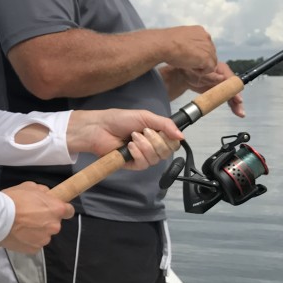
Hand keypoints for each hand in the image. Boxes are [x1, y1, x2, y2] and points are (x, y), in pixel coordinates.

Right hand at [0, 181, 74, 254]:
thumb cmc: (14, 199)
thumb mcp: (29, 186)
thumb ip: (43, 192)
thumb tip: (47, 195)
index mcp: (56, 209)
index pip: (69, 211)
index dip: (62, 209)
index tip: (54, 209)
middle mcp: (54, 226)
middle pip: (54, 224)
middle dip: (46, 220)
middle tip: (30, 216)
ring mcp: (44, 239)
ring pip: (44, 234)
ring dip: (36, 231)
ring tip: (21, 226)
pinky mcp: (34, 249)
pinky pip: (34, 243)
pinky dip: (28, 240)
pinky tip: (18, 234)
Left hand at [67, 108, 182, 163]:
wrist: (100, 128)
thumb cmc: (120, 120)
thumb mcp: (145, 117)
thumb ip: (165, 124)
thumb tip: (182, 136)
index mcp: (157, 134)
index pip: (173, 143)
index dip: (169, 139)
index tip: (159, 131)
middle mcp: (152, 146)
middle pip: (167, 152)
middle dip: (155, 141)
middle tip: (143, 132)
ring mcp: (143, 156)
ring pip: (156, 158)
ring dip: (145, 146)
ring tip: (132, 137)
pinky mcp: (133, 164)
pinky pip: (144, 164)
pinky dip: (138, 153)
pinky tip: (129, 147)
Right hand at [162, 25, 217, 74]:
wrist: (163, 45)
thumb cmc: (166, 42)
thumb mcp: (180, 38)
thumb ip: (188, 42)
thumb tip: (187, 49)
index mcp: (200, 31)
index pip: (205, 44)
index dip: (197, 52)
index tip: (187, 55)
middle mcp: (206, 37)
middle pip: (210, 53)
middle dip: (201, 59)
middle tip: (187, 61)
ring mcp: (208, 47)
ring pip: (211, 61)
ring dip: (201, 66)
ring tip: (188, 64)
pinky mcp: (207, 57)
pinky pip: (210, 68)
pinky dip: (201, 71)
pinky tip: (191, 68)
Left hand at [178, 60, 244, 116]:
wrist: (185, 76)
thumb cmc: (192, 71)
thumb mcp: (200, 73)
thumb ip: (211, 76)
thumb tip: (222, 78)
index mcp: (222, 69)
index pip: (231, 80)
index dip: (234, 90)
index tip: (237, 99)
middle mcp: (225, 76)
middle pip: (233, 88)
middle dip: (237, 99)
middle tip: (240, 110)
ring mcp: (223, 84)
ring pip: (231, 94)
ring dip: (236, 104)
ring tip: (240, 113)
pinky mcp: (220, 91)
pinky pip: (227, 98)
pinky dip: (231, 105)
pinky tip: (236, 111)